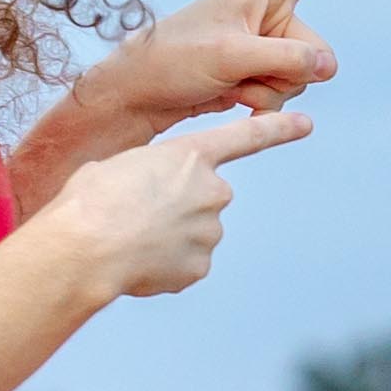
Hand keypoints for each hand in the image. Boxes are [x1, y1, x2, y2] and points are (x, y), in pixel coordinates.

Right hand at [50, 108, 311, 300]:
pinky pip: (184, 265)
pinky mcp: (200, 266)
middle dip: (178, 207)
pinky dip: (163, 267)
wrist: (84, 247)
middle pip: (204, 197)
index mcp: (190, 155)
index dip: (277, 129)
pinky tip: (135, 263)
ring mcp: (210, 230)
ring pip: (193, 234)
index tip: (306, 123)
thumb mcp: (114, 166)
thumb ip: (148, 175)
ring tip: (128, 240)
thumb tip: (148, 202)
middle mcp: (212, 189)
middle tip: (136, 216)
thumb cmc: (88, 200)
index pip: (246, 137)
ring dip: (166, 238)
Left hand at [82, 0, 390, 140]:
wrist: (134, 96)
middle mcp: (268, 14)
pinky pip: (284, 96)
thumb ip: (286, 60)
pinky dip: (262, 105)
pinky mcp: (256, 75)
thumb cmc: (171, 60)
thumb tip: (329, 68)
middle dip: (288, 71)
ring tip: (225, 85)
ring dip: (268, 92)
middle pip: (317, 50)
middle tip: (240, 72)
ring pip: (302, 79)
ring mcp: (264, 47)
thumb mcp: (230, 56)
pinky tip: (230, 102)